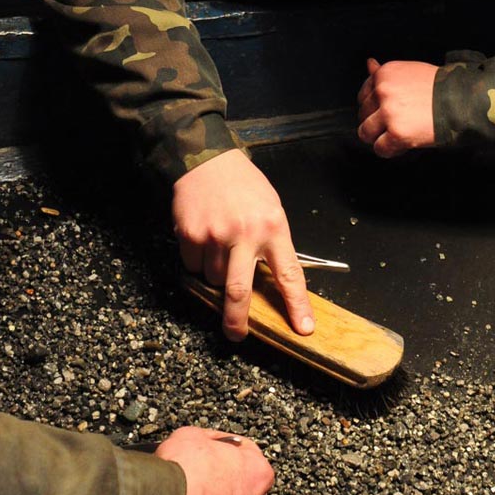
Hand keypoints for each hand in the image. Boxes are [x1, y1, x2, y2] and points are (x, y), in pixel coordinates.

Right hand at [172, 149, 313, 340]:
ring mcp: (215, 236)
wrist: (207, 160)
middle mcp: (245, 234)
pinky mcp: (190, 235)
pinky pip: (193, 266)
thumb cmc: (244, 185)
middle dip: (237, 320)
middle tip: (237, 335)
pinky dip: (198, 261)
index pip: (290, 274)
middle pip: (239, 291)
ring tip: (220, 247)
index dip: (297, 305)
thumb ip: (273, 242)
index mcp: (273, 227)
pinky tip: (204, 239)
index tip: (304, 327)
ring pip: (214, 279)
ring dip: (216, 275)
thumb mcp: (271, 208)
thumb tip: (274, 280)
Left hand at [356, 57, 437, 156]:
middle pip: (363, 115)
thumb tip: (369, 64)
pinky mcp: (397, 132)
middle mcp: (383, 91)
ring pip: (366, 132)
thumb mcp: (410, 72)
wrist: (462, 101)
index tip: (388, 111)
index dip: (374, 107)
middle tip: (397, 124)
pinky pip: (380, 148)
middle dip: (376, 122)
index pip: (363, 95)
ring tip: (398, 134)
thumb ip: (385, 72)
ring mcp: (389, 113)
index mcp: (384, 74)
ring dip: (379, 137)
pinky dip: (390, 150)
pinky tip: (403, 143)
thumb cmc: (439, 87)